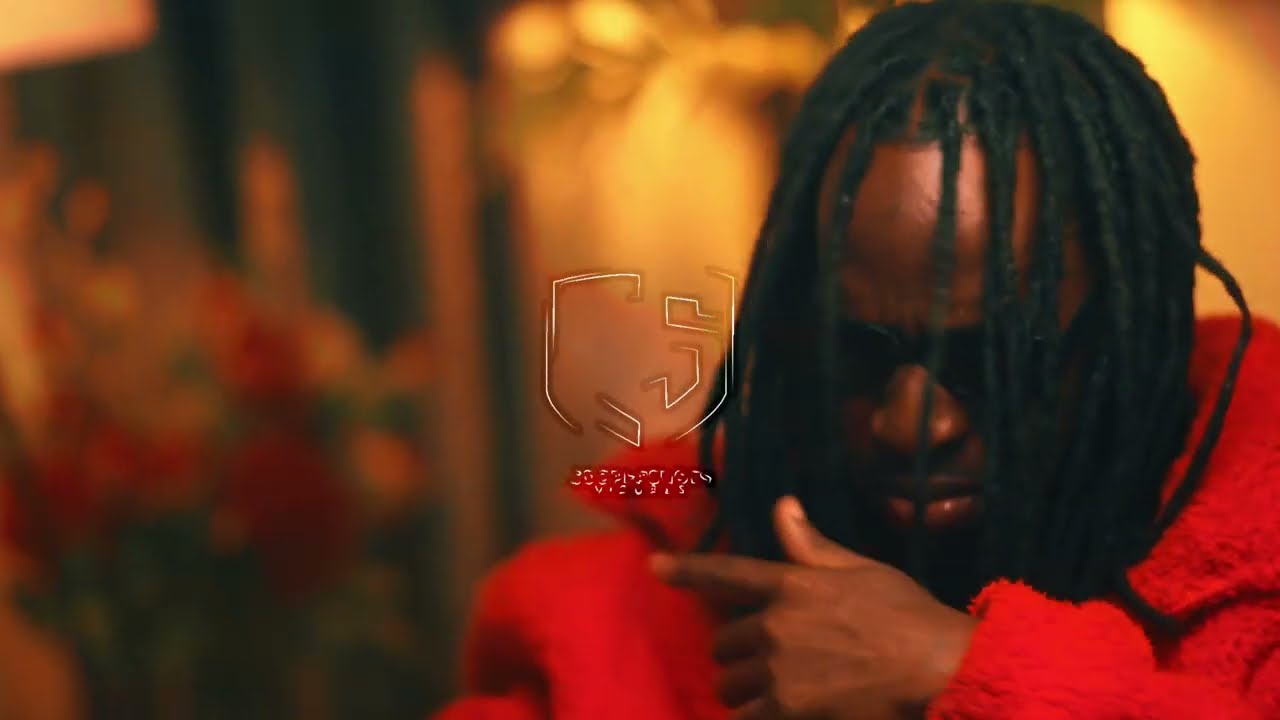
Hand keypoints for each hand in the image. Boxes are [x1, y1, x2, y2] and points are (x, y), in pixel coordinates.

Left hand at [650, 497, 977, 719]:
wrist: (937, 667)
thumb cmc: (906, 614)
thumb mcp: (861, 570)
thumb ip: (812, 546)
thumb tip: (783, 507)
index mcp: (792, 585)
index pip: (727, 573)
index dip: (686, 570)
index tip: (655, 567)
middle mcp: (776, 625)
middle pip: (723, 642)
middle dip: (737, 651)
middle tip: (766, 656)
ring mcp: (779, 671)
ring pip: (729, 684)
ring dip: (742, 688)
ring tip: (769, 689)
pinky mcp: (787, 710)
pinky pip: (746, 716)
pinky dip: (755, 715)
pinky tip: (776, 711)